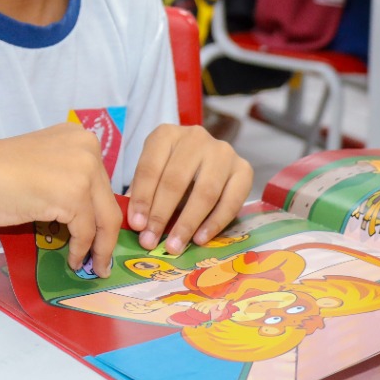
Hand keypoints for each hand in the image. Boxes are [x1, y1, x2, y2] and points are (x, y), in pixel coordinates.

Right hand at [0, 122, 120, 275]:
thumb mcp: (46, 166)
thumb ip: (69, 179)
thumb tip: (87, 215)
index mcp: (81, 137)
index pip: (103, 182)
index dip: (103, 213)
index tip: (104, 235)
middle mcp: (88, 148)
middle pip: (108, 201)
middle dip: (107, 235)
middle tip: (103, 258)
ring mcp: (84, 170)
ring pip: (104, 219)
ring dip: (100, 248)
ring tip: (94, 266)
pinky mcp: (74, 195)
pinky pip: (85, 232)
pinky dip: (81, 250)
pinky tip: (73, 259)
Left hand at [126, 125, 250, 255]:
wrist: (206, 159)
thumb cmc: (172, 170)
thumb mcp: (153, 174)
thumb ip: (143, 194)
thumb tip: (135, 223)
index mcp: (166, 134)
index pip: (150, 167)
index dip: (142, 198)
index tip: (136, 225)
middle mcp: (196, 137)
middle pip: (176, 179)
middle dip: (161, 214)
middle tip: (151, 240)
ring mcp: (223, 152)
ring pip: (205, 191)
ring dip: (187, 223)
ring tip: (175, 245)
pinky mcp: (244, 169)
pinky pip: (231, 201)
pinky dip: (214, 223)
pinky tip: (200, 239)